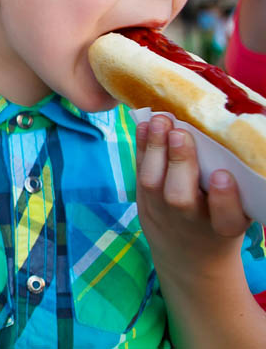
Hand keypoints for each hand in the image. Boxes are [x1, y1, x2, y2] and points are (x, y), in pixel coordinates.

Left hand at [135, 115, 249, 280]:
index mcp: (225, 229)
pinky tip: (145, 125)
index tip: (223, 176)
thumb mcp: (238, 214)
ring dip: (155, 149)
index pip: (227, 218)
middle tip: (180, 132)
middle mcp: (191, 223)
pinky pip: (139, 174)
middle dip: (179, 163)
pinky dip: (141, 149)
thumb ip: (238, 188)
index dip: (224, 199)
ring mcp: (161, 214)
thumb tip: (238, 143)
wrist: (190, 258)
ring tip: (160, 120)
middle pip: (180, 198)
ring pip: (152, 184)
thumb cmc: (221, 224)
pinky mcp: (143, 204)